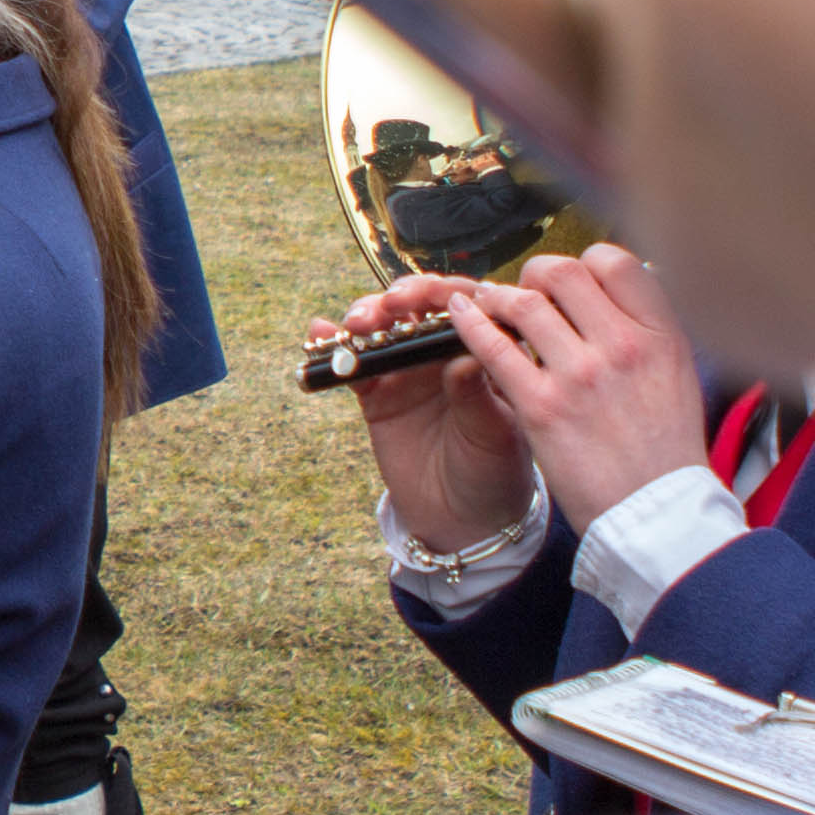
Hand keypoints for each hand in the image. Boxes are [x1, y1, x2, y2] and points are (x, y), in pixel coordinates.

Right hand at [314, 275, 539, 551]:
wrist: (463, 520)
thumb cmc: (495, 472)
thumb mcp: (496, 435)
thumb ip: (477, 395)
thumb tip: (463, 356)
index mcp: (487, 353)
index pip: (472, 308)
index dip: (450, 294)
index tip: (433, 299)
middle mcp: (446, 352)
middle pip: (422, 306)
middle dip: (402, 297)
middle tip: (387, 307)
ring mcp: (409, 370)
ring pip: (385, 327)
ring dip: (366, 314)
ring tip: (355, 324)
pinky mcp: (377, 394)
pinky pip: (354, 364)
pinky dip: (333, 347)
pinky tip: (318, 334)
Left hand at [437, 244, 705, 530]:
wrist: (655, 515)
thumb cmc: (665, 451)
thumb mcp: (677, 376)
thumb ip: (647, 331)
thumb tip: (614, 294)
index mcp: (661, 335)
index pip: (616, 262)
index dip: (586, 264)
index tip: (573, 283)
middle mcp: (623, 346)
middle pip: (564, 273)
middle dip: (536, 275)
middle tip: (527, 292)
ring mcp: (580, 375)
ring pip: (523, 303)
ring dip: (498, 298)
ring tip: (490, 305)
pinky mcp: (542, 407)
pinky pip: (493, 346)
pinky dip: (470, 323)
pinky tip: (460, 315)